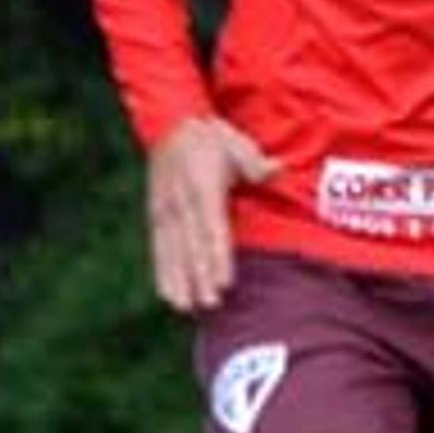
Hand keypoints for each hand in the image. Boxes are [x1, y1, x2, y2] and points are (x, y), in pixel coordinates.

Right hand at [147, 116, 276, 314]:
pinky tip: (168, 295)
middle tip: (211, 304)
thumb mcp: (237, 143)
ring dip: (180, 281)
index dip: (218, 256)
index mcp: (203, 187)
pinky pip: (159, 247)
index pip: (213, 228)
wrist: (173, 124)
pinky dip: (163, 271)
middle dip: (201, 277)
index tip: (224, 281)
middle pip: (193, 246)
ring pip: (173, 252)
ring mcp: (166, 210)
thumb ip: (255, 163)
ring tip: (186, 308)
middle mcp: (182, 203)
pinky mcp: (157, 215)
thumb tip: (276, 169)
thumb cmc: (214, 138)